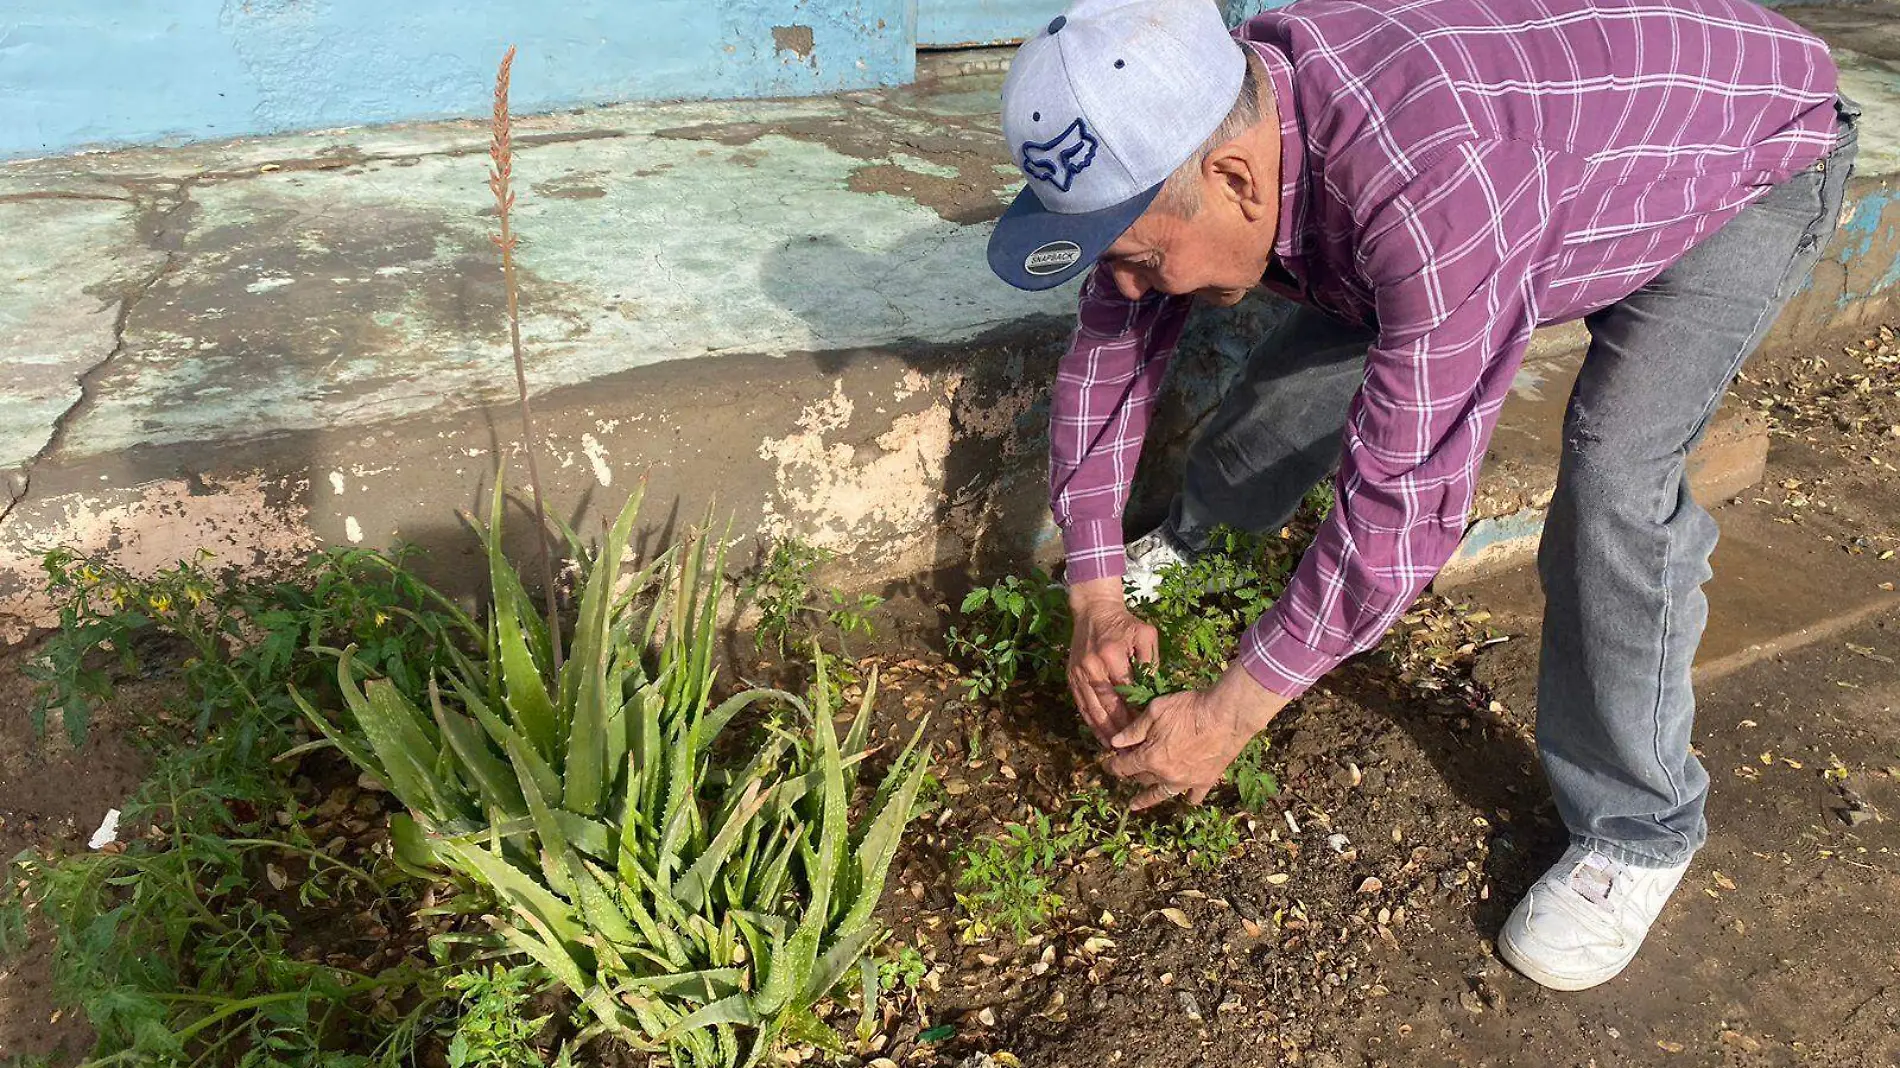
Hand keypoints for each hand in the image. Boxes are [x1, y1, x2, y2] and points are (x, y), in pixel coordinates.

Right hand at [1066, 577, 1158, 746]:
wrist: (1093, 610)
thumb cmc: (1124, 623)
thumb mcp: (1146, 635)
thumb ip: (1152, 662)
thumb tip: (1153, 692)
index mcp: (1112, 657)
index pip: (1126, 695)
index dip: (1136, 717)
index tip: (1147, 733)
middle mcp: (1092, 668)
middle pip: (1107, 708)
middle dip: (1120, 732)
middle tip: (1133, 751)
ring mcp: (1079, 674)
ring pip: (1092, 710)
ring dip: (1104, 732)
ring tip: (1117, 750)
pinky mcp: (1072, 677)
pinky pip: (1082, 705)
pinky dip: (1091, 723)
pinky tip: (1101, 736)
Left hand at [1102, 665, 1290, 809]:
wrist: (1227, 715)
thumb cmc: (1190, 708)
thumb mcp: (1156, 710)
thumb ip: (1134, 729)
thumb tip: (1115, 742)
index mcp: (1150, 757)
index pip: (1124, 766)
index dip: (1112, 765)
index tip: (1106, 765)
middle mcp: (1166, 775)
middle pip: (1141, 779)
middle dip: (1131, 774)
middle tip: (1127, 770)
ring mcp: (1187, 781)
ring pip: (1161, 794)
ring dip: (1147, 800)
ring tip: (1136, 805)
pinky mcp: (1206, 781)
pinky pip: (1193, 797)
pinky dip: (1187, 797)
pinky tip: (1184, 797)